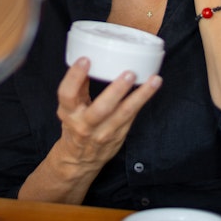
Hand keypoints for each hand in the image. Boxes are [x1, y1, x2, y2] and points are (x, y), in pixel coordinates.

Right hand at [55, 57, 161, 175]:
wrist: (79, 160)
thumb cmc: (75, 127)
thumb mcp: (69, 108)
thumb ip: (78, 86)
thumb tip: (90, 60)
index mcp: (69, 113)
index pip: (68, 94)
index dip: (75, 77)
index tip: (85, 60)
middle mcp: (85, 125)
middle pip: (100, 108)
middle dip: (116, 91)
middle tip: (129, 73)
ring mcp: (104, 132)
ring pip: (124, 114)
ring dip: (140, 96)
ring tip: (153, 80)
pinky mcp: (119, 135)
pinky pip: (132, 116)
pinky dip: (142, 100)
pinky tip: (152, 88)